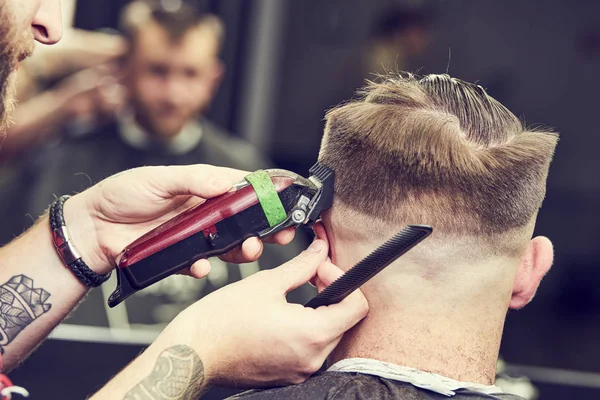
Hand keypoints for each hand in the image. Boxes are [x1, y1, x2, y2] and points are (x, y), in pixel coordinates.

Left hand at [63, 164, 295, 274]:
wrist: (91, 230)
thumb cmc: (121, 195)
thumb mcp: (158, 179)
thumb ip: (194, 179)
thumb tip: (229, 182)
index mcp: (202, 189)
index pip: (241, 190)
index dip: (264, 197)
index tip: (283, 204)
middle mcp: (203, 213)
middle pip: (244, 221)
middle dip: (265, 228)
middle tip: (280, 234)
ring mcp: (194, 237)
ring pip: (229, 245)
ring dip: (243, 249)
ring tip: (248, 249)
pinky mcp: (181, 259)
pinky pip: (201, 265)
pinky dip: (204, 267)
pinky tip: (200, 266)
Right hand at [156, 238, 368, 386]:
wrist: (193, 353)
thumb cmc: (221, 321)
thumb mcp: (267, 283)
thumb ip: (302, 266)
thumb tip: (320, 251)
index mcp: (311, 334)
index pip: (357, 307)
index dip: (342, 280)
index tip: (321, 270)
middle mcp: (311, 359)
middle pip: (344, 321)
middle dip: (331, 294)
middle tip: (310, 277)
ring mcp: (300, 371)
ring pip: (328, 335)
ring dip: (318, 312)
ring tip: (294, 296)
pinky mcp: (288, 376)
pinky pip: (310, 350)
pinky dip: (305, 330)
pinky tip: (283, 316)